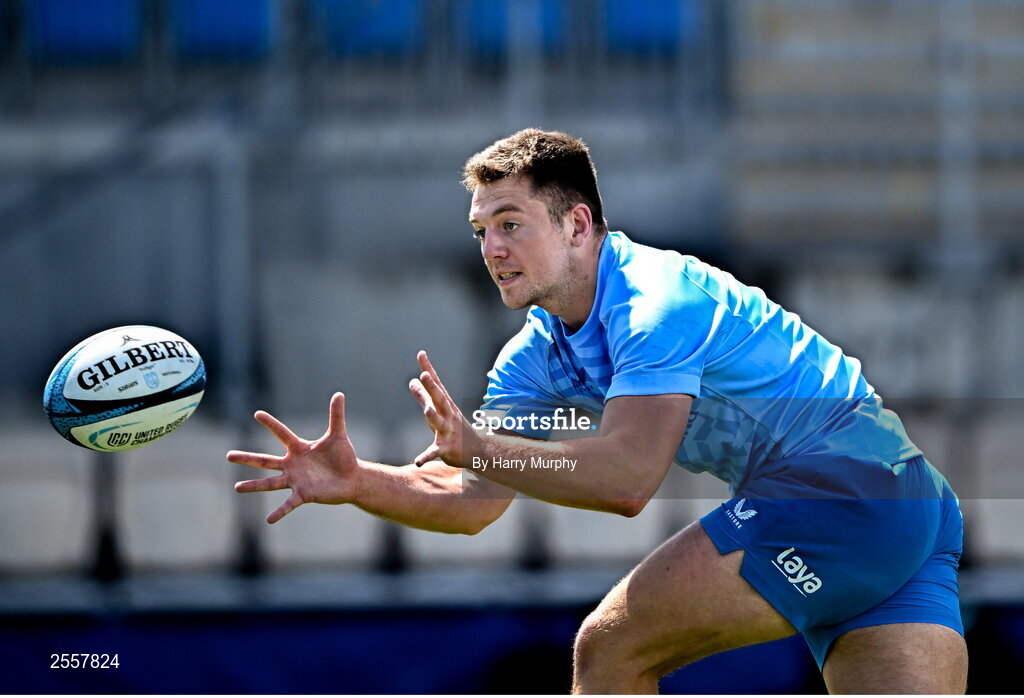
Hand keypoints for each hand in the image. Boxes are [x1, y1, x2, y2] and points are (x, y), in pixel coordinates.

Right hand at [227, 392, 360, 522]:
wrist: (352, 478)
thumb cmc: (343, 457)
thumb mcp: (338, 435)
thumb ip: (336, 415)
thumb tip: (339, 393)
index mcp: (299, 449)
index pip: (282, 433)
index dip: (271, 423)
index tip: (257, 413)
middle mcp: (293, 465)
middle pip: (265, 460)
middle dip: (247, 458)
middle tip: (228, 455)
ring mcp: (296, 480)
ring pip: (270, 483)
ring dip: (254, 485)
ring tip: (236, 488)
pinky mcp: (304, 494)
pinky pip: (288, 504)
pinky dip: (279, 512)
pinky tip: (269, 520)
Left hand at [408, 350, 478, 467]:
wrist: (478, 451)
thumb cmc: (453, 428)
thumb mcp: (438, 410)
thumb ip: (424, 395)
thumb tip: (413, 380)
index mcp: (445, 404)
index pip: (436, 383)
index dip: (428, 368)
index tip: (421, 354)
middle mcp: (448, 415)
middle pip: (439, 399)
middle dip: (432, 387)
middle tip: (424, 375)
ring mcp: (448, 431)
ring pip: (439, 422)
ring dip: (433, 416)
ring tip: (426, 410)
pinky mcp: (446, 449)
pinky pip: (435, 452)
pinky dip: (426, 456)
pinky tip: (418, 461)